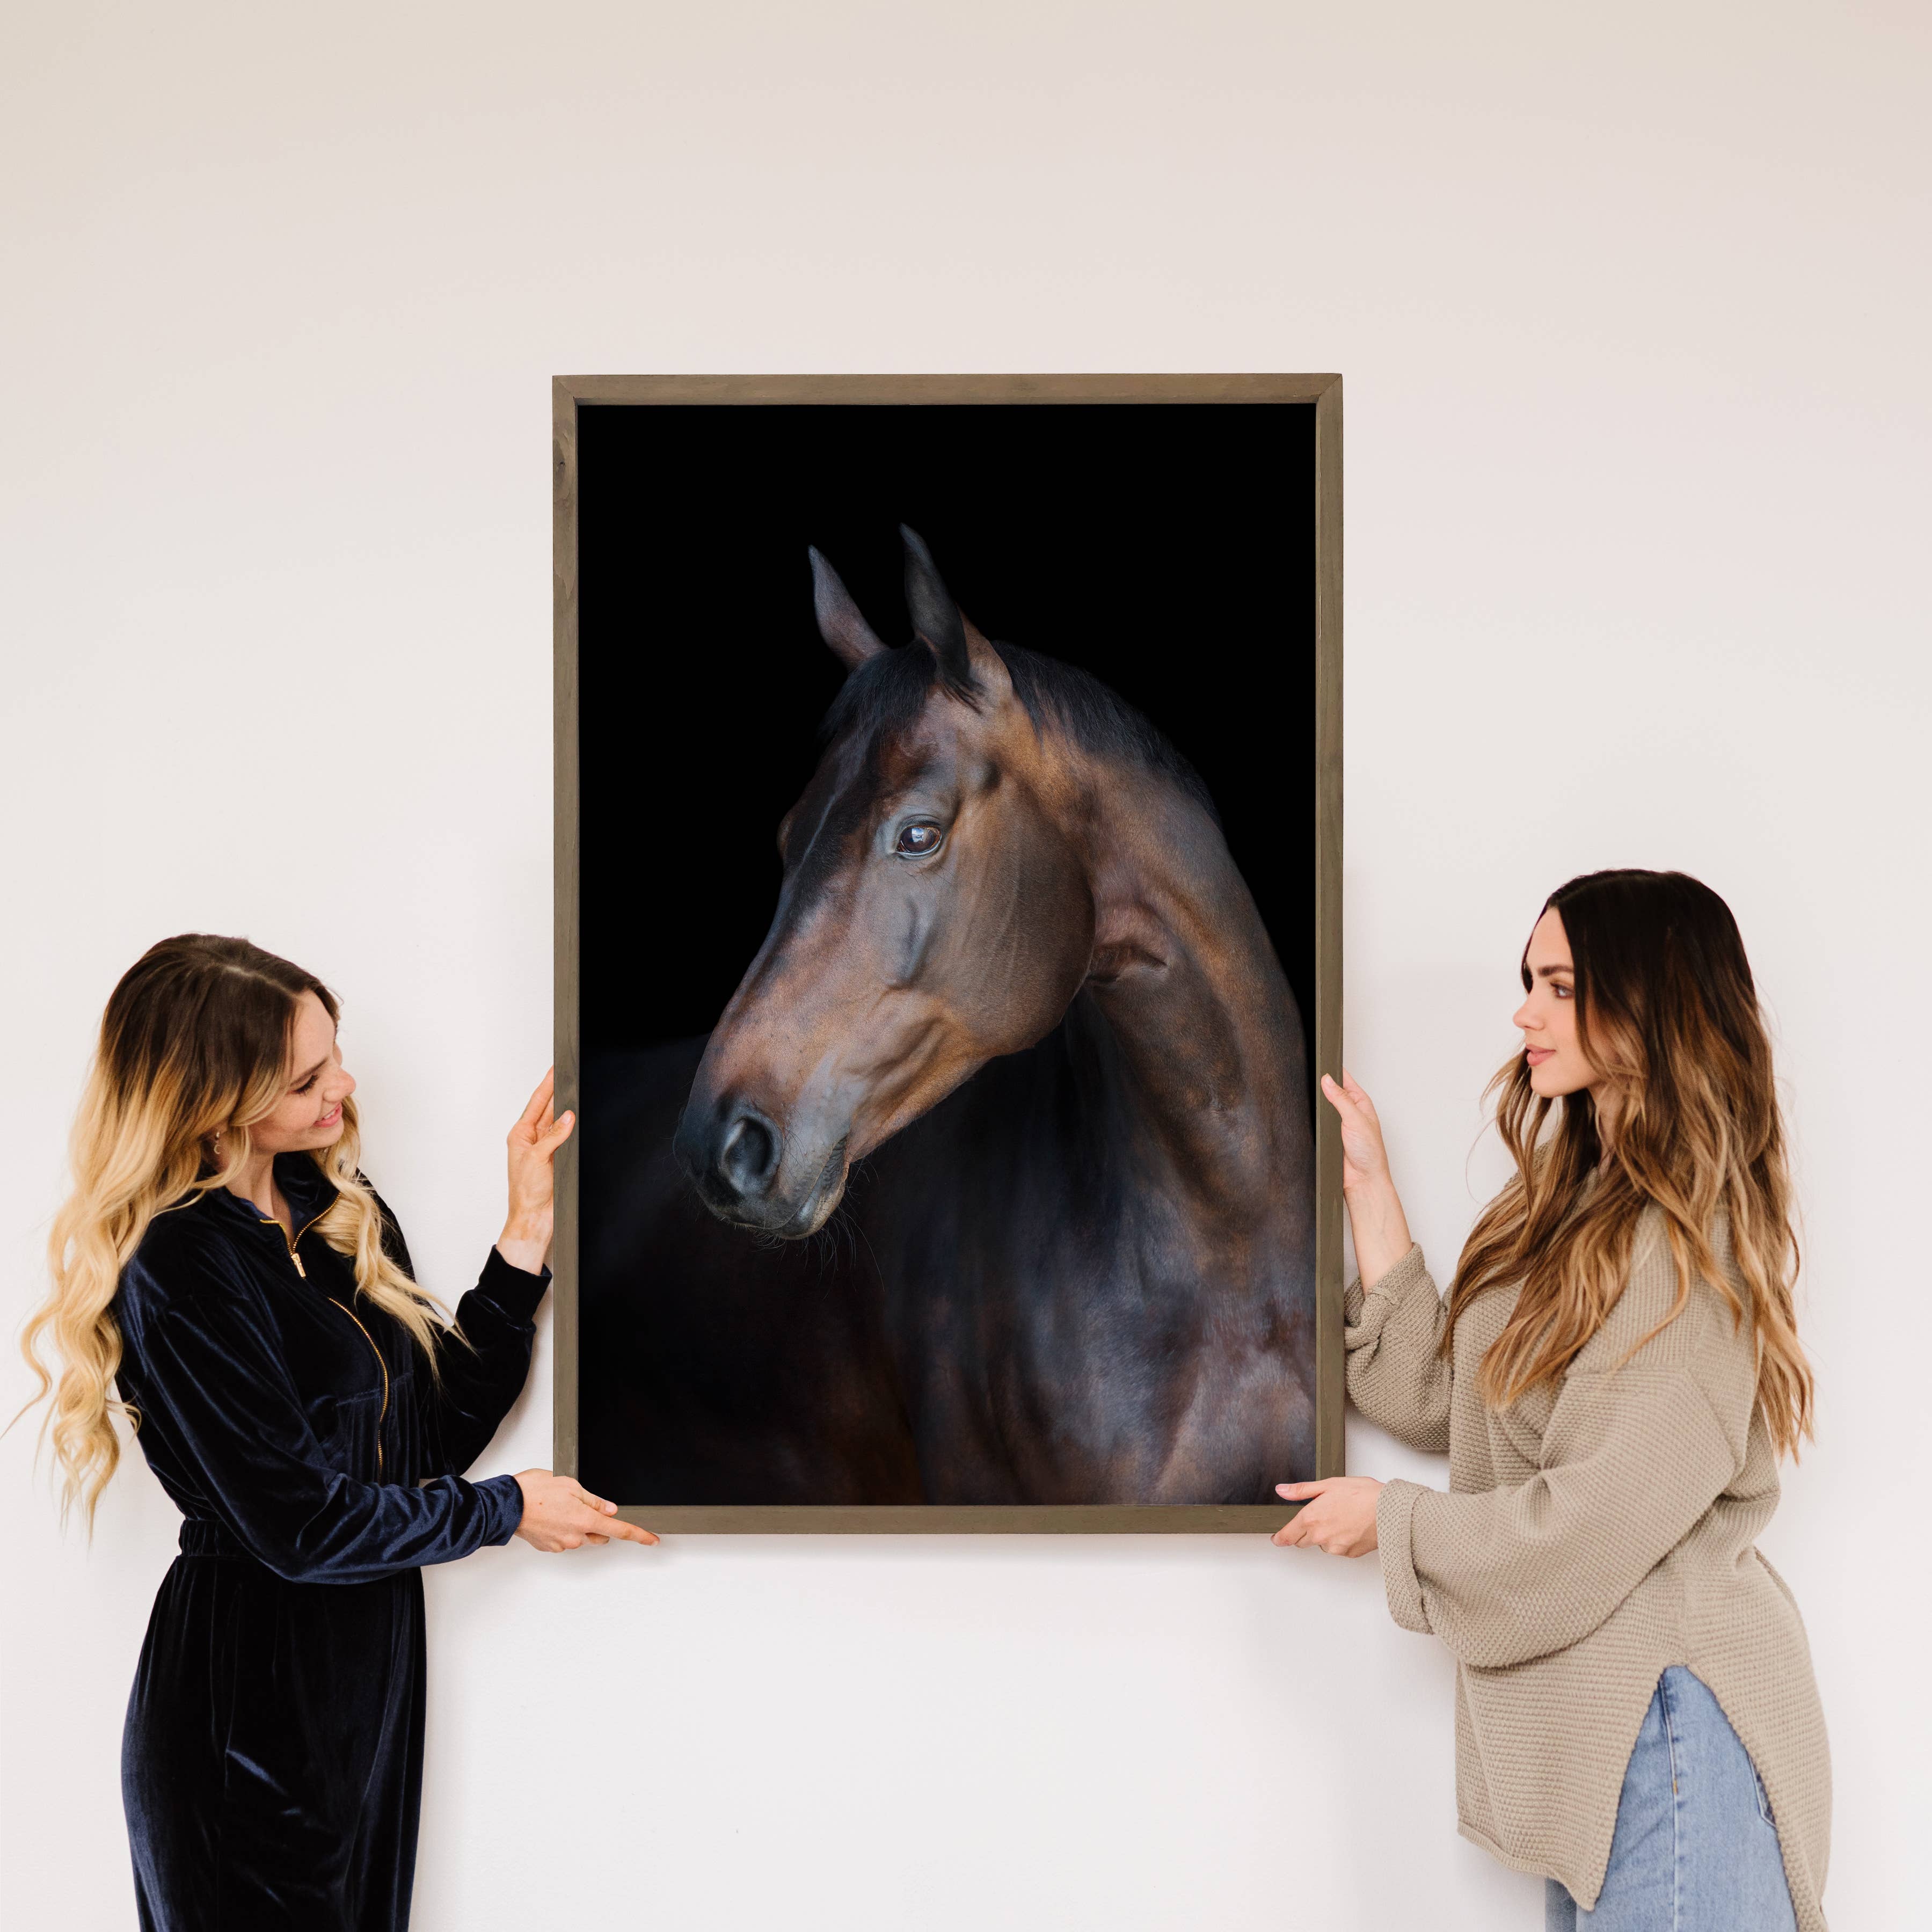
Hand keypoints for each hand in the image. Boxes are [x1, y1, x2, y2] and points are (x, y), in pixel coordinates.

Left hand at [498, 1069, 573, 1274]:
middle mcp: (534, 1139)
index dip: (547, 1085)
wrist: (536, 1218)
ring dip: (568, 1109)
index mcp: (521, 1135)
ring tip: (578, 1090)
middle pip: (549, 1108)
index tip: (555, 1069)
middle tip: (570, 1074)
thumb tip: (568, 1116)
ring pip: (561, 1121)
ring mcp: (548, 1148)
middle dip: (559, 1091)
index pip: (537, 1103)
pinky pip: (569, 1136)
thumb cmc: (527, 1193)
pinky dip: (576, 1127)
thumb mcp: (537, 1159)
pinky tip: (582, 1118)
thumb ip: (554, 1136)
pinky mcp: (560, 1158)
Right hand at [512, 1470, 658, 1551]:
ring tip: (559, 1506)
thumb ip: (594, 1500)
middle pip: (599, 1534)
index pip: (619, 1529)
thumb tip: (610, 1509)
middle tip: (582, 1504)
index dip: (639, 1535)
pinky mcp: (548, 1547)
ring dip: (577, 1525)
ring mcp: (561, 1544)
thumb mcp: (571, 1485)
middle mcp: (575, 1537)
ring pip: (580, 1537)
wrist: (506, 1504)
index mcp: (585, 1520)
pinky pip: (564, 1539)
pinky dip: (562, 1528)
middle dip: (598, 1523)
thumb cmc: (534, 1491)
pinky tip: (551, 1515)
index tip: (652, 1540)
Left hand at [1271, 1477, 1382, 1556]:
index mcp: (1311, 1519)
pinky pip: (1339, 1549)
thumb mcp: (1328, 1484)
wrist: (1390, 1510)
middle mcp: (1321, 1537)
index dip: (1280, 1538)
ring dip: (1326, 1535)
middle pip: (1303, 1541)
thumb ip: (1301, 1490)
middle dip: (1306, 1532)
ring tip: (1342, 1517)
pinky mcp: (1350, 1554)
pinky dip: (1341, 1540)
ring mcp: (1335, 1548)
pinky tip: (1351, 1526)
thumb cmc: (1362, 1494)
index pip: (1287, 1536)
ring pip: (1322, 1545)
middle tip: (1320, 1517)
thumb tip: (1282, 1490)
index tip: (1277, 1539)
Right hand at [1320, 1070, 1412, 1289]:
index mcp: (1360, 1103)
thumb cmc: (1369, 1153)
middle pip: (1331, 1091)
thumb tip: (1327, 1080)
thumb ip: (1340, 1099)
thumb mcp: (1356, 1119)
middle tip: (1307, 1074)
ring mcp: (1337, 1125)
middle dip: (1321, 1085)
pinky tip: (1304, 1116)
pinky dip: (1310, 1120)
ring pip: (1322, 1107)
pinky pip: (1315, 1124)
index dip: (1334, 1070)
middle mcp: (1349, 1112)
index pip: (1345, 1080)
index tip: (1320, 1059)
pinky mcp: (1326, 1137)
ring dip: (1315, 1104)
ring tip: (1305, 1094)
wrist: (1362, 1182)